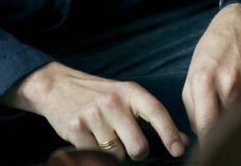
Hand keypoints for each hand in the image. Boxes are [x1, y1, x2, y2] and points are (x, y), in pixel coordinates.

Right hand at [1, 61, 187, 160]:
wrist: (57, 86)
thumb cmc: (98, 94)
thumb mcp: (126, 97)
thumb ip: (152, 117)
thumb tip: (183, 141)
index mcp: (130, 91)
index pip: (156, 112)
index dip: (170, 133)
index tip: (178, 149)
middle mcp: (113, 102)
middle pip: (138, 145)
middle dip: (137, 152)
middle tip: (131, 146)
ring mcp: (93, 116)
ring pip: (117, 154)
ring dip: (114, 153)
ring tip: (106, 136)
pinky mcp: (76, 129)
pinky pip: (95, 155)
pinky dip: (95, 152)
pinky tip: (90, 137)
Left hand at [181, 3, 240, 136]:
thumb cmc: (212, 53)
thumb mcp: (193, 75)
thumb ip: (192, 108)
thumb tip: (202, 136)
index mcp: (205, 80)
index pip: (207, 126)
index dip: (208, 140)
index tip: (210, 142)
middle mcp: (228, 81)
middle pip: (228, 124)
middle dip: (224, 125)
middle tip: (223, 113)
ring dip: (240, 114)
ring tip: (236, 96)